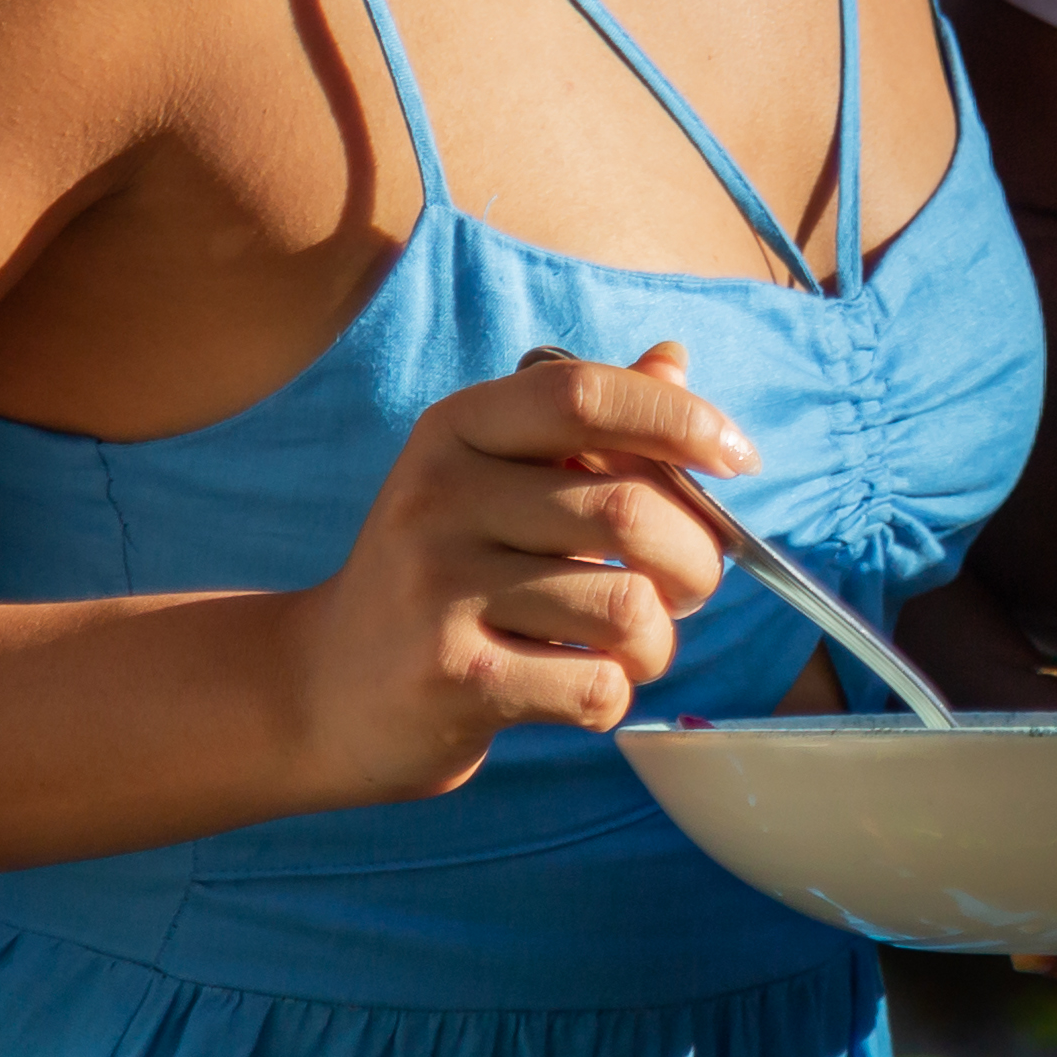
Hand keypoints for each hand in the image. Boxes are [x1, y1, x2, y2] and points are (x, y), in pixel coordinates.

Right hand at [279, 344, 740, 804]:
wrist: (318, 691)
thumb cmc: (438, 575)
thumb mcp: (494, 480)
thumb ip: (587, 426)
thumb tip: (675, 361)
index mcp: (456, 429)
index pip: (583, 394)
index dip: (679, 419)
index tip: (738, 457)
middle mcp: (438, 496)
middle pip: (631, 511)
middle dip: (696, 559)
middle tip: (690, 586)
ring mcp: (438, 589)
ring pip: (627, 607)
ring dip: (658, 640)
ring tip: (632, 647)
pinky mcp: (452, 678)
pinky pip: (595, 685)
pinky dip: (613, 694)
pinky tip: (578, 689)